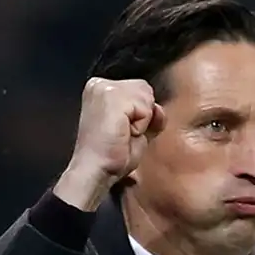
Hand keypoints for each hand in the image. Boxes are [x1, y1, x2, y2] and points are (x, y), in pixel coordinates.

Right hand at [55, 78, 165, 210]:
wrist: (95, 170)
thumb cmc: (111, 155)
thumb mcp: (135, 128)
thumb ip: (148, 113)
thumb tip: (158, 108)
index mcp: (100, 88)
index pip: (140, 90)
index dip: (140, 114)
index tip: (122, 131)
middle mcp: (99, 83)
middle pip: (145, 89)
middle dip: (142, 116)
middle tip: (123, 134)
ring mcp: (104, 88)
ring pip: (147, 97)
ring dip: (142, 122)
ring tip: (123, 134)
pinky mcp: (112, 96)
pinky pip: (147, 108)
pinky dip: (142, 126)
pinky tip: (124, 134)